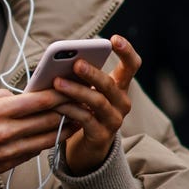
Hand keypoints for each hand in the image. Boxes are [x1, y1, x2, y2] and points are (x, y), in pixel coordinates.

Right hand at [0, 87, 72, 188]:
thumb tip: (17, 95)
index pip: (37, 100)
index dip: (58, 93)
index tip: (70, 88)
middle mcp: (5, 131)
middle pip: (48, 119)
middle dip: (67, 109)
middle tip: (81, 102)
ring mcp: (8, 151)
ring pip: (46, 138)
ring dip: (64, 129)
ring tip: (77, 120)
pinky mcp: (7, 165)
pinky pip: (34, 152)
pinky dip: (47, 143)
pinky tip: (55, 136)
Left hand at [51, 35, 141, 173]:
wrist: (88, 148)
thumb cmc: (85, 112)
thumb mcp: (86, 92)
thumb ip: (80, 77)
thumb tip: (59, 59)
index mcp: (120, 87)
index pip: (132, 65)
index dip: (126, 51)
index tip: (114, 39)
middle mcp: (121, 102)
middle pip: (110, 84)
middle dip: (93, 73)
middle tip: (76, 63)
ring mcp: (114, 120)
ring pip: (97, 102)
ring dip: (76, 90)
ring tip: (57, 82)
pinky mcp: (101, 135)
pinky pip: (85, 119)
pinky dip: (69, 109)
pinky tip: (56, 104)